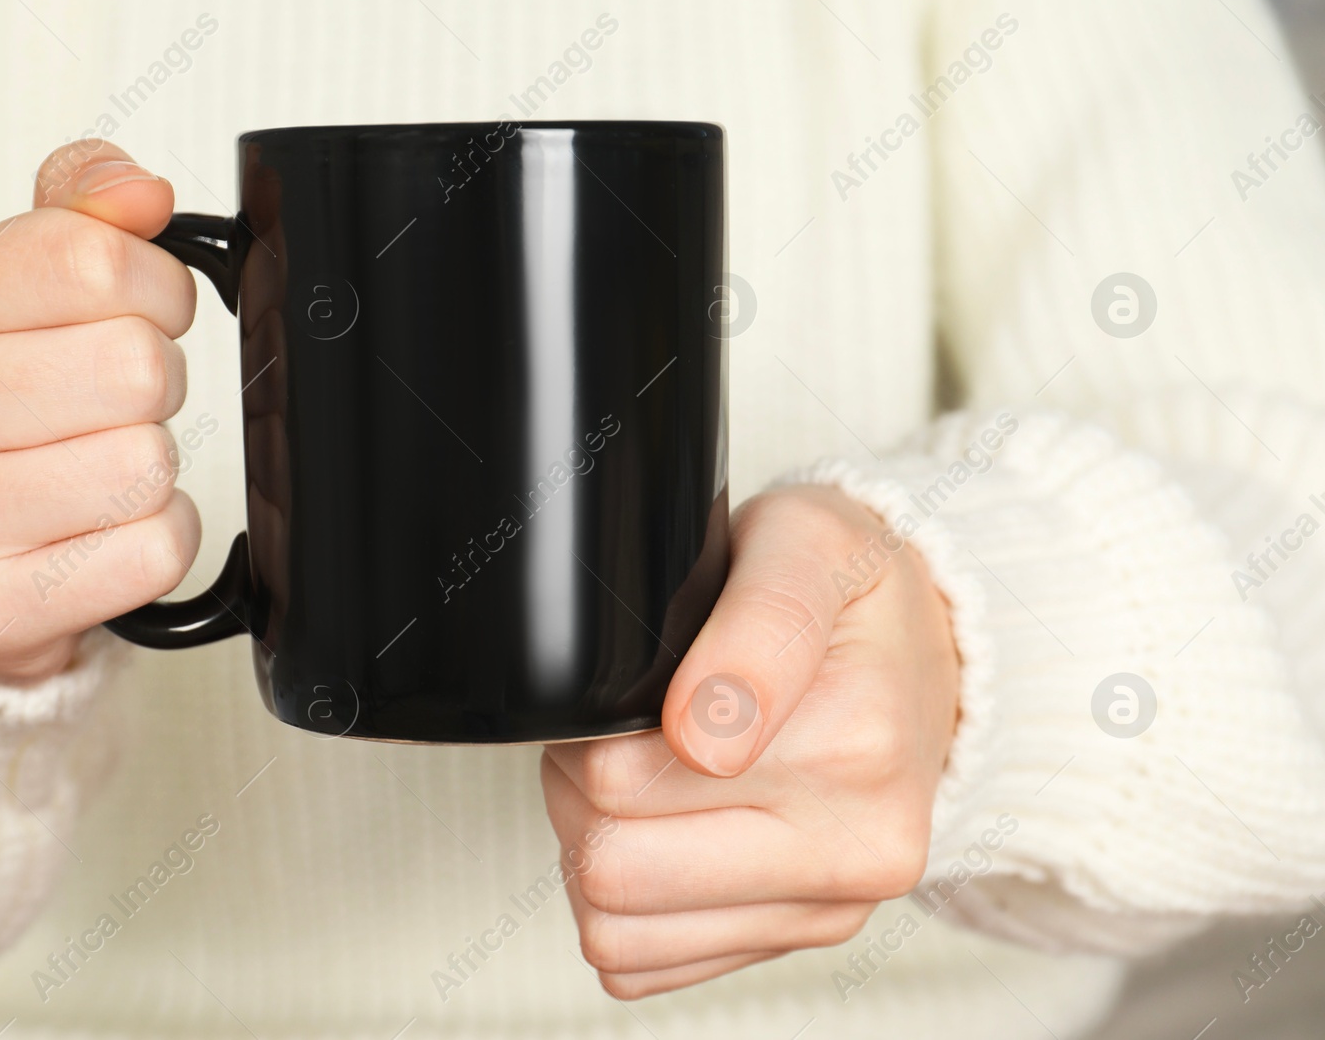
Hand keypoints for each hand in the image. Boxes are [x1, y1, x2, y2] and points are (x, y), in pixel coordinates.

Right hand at [0, 141, 200, 682]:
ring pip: (149, 462)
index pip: (90, 259)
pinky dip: (155, 539)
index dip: (157, 287)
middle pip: (135, 367)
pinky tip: (98, 532)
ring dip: (152, 466)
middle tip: (112, 405)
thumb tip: (143, 193)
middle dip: (157, 385)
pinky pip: (155, 549)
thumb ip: (81, 213)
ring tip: (93, 467)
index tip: (145, 312)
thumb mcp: (17, 285)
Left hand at [542, 485, 959, 998]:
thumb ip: (760, 621)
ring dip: (593, 856)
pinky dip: (626, 909)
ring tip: (634, 784)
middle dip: (580, 794)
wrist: (931, 658)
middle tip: (616, 735)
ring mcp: (828, 908)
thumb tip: (699, 734)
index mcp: (854, 745)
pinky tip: (658, 837)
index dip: (593, 734)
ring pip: (616, 931)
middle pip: (612, 867)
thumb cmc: (854, 594)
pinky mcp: (796, 941)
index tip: (634, 695)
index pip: (624, 783)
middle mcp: (855, 845)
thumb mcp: (810, 544)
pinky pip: (644, 968)